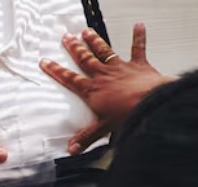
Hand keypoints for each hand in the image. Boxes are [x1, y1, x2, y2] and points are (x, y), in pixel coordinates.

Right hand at [40, 23, 173, 153]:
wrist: (151, 103)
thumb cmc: (128, 113)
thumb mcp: (103, 128)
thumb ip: (86, 138)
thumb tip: (71, 149)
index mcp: (93, 90)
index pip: (70, 79)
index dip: (56, 70)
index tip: (46, 62)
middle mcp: (104, 76)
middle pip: (85, 59)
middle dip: (75, 48)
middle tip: (66, 38)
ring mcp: (120, 68)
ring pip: (104, 51)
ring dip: (95, 41)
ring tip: (87, 32)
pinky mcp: (138, 65)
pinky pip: (138, 48)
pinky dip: (138, 36)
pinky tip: (137, 26)